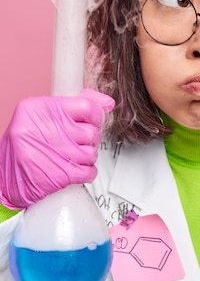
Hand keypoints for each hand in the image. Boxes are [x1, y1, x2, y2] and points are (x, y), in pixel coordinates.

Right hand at [0, 89, 114, 209]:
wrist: (3, 177)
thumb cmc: (25, 145)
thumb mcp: (41, 116)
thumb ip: (74, 106)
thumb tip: (107, 103)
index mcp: (39, 109)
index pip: (86, 106)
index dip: (96, 115)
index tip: (94, 120)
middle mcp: (45, 129)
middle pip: (91, 132)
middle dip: (89, 139)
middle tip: (77, 142)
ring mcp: (53, 152)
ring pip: (92, 152)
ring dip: (87, 157)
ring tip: (72, 156)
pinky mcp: (59, 174)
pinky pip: (89, 171)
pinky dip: (87, 172)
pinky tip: (75, 169)